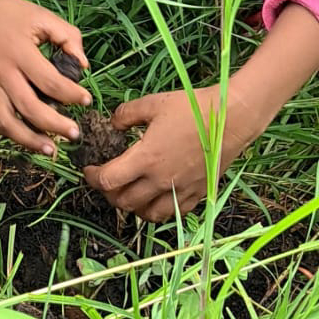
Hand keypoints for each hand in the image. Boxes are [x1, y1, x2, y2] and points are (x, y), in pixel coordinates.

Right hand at [0, 0, 90, 154]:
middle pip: (30, 108)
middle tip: (75, 133)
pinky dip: (7, 133)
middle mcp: (2, 72)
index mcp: (20, 52)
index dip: (73, 95)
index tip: (86, 99)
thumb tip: (83, 65)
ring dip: (29, 140)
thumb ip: (68, 37)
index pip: (51, 83)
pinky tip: (24, 138)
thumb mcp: (42, 16)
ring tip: (51, 149)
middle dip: (56, 126)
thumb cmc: (10, 12)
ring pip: (7, 122)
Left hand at [84, 85, 254, 221]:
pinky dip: (158, 210)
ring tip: (128, 192)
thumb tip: (112, 123)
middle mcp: (161, 181)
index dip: (92, 178)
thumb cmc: (190, 108)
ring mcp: (180, 191)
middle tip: (105, 181)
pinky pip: (172, 214)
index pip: (109, 180)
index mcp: (146, 158)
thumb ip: (126, 114)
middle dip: (108, 194)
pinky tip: (155, 197)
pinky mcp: (197, 195)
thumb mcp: (152, 104)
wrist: (230, 119)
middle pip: (124, 202)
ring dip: (132, 207)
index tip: (88, 170)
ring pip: (148, 215)